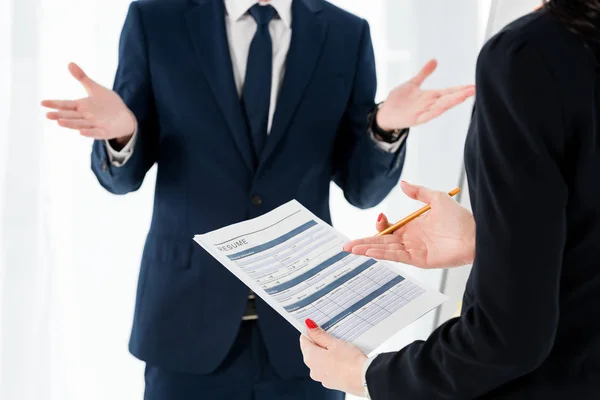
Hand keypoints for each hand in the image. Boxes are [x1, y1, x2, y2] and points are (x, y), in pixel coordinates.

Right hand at [41, 63, 135, 145]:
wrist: (124, 118)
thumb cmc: (107, 104)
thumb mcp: (95, 89)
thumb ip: (82, 78)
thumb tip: (69, 63)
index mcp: (82, 106)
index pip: (66, 104)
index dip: (55, 103)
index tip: (43, 103)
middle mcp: (86, 116)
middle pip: (71, 116)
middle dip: (60, 115)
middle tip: (48, 115)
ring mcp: (95, 124)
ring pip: (80, 124)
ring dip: (70, 124)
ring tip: (59, 122)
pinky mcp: (105, 131)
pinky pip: (96, 133)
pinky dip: (89, 132)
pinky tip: (81, 132)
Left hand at [300, 319, 366, 396]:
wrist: (365, 379)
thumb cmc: (350, 361)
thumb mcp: (333, 343)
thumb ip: (319, 335)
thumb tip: (309, 327)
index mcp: (310, 358)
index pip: (304, 340)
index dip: (310, 331)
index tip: (317, 326)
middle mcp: (313, 370)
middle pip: (312, 350)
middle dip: (320, 341)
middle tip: (332, 335)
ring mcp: (323, 378)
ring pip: (321, 360)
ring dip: (328, 352)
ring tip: (341, 346)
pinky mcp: (333, 382)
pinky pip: (329, 368)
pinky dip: (333, 362)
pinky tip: (344, 357)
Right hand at [344, 181, 475, 268]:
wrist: (475, 235)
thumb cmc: (460, 218)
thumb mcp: (436, 199)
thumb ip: (418, 192)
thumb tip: (403, 184)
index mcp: (413, 227)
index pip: (389, 229)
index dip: (381, 225)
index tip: (380, 217)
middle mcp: (410, 240)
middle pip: (381, 242)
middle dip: (363, 244)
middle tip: (346, 246)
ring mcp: (413, 251)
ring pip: (385, 250)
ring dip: (368, 250)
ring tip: (352, 250)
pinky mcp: (418, 260)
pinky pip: (396, 257)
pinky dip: (382, 255)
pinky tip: (369, 253)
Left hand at [376, 59, 474, 130]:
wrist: (385, 113)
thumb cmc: (399, 100)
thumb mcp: (412, 83)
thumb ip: (424, 73)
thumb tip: (435, 60)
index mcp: (431, 96)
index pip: (449, 91)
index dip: (460, 88)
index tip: (473, 85)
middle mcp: (429, 104)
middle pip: (448, 99)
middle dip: (461, 94)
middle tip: (474, 89)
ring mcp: (423, 112)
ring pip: (441, 107)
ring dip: (452, 102)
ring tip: (464, 96)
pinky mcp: (415, 119)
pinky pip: (427, 115)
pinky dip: (435, 111)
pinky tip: (443, 107)